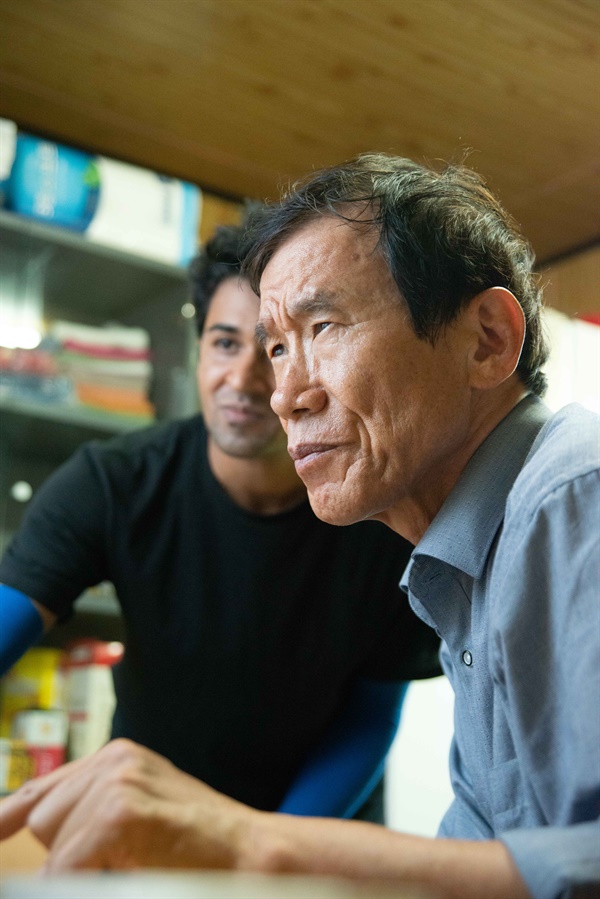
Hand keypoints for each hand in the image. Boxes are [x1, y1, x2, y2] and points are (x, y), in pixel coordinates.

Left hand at [0, 739, 252, 871]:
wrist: (256, 855)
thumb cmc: (204, 849)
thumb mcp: (143, 818)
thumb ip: (93, 817)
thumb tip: (36, 835)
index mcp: (120, 758)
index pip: (45, 787)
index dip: (10, 815)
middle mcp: (115, 759)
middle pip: (43, 816)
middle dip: (65, 853)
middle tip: (125, 862)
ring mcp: (117, 780)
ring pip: (51, 841)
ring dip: (79, 869)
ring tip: (137, 865)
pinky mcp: (120, 811)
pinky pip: (66, 868)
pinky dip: (84, 883)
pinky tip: (131, 873)